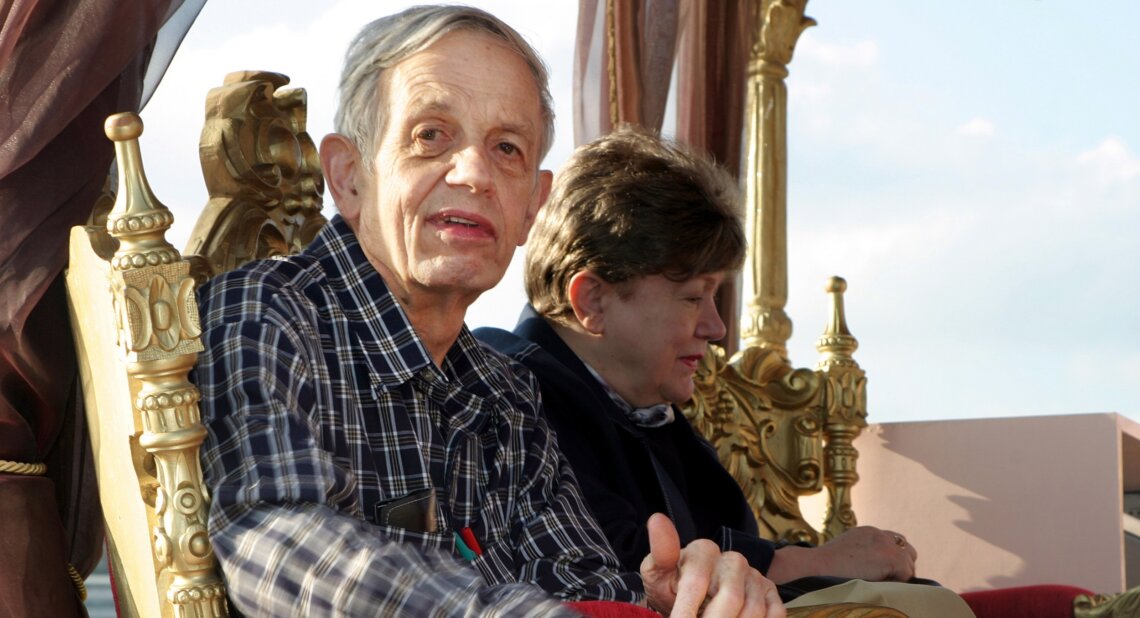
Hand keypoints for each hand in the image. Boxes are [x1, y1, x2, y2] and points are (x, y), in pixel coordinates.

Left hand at [640, 513, 784, 616]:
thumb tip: (657, 519)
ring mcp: (753, 576)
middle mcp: (732, 560)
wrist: (694, 598)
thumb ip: (661, 552)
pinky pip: (775, 613)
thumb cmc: (673, 585)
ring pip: (753, 610)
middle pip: (730, 598)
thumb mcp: (657, 571)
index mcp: (704, 550)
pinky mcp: (768, 591)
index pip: (697, 583)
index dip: (686, 610)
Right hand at [767, 526, 917, 583]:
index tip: (884, 573)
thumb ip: (863, 554)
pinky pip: (906, 574)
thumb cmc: (825, 568)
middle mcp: (879, 534)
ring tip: (883, 584)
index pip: (893, 542)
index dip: (893, 559)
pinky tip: (879, 585)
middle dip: (901, 566)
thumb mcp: (846, 552)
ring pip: (909, 563)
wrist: (815, 568)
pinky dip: (897, 582)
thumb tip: (877, 570)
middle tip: (889, 581)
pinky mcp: (890, 557)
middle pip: (907, 550)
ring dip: (900, 575)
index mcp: (868, 532)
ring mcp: (885, 545)